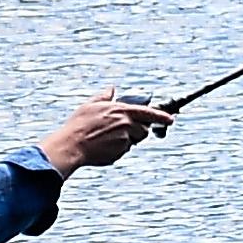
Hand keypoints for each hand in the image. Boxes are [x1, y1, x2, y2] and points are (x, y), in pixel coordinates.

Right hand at [44, 94, 175, 171]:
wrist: (72, 145)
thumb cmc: (79, 124)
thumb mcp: (91, 105)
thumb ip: (105, 97)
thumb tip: (112, 89)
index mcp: (121, 110)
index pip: (147, 113)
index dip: (161, 116)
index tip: (170, 119)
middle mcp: (126, 125)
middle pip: (143, 129)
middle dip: (136, 130)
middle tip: (119, 130)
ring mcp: (124, 140)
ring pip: (133, 141)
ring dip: (126, 140)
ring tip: (107, 138)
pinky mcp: (120, 153)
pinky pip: (124, 151)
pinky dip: (117, 149)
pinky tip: (103, 146)